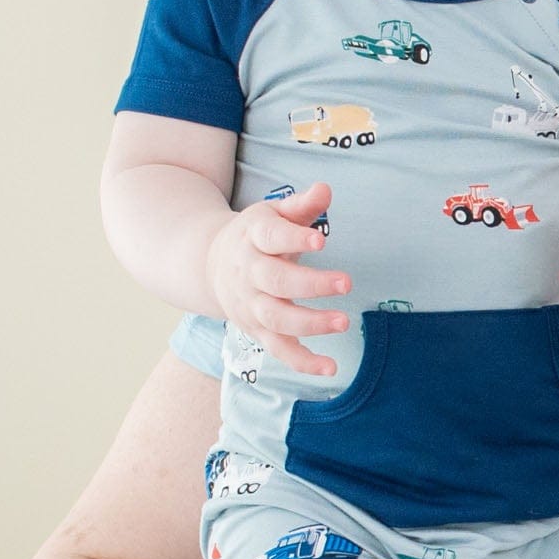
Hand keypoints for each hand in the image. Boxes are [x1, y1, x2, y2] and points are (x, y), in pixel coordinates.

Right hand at [205, 182, 351, 377]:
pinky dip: (302, 362)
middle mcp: (249, 275)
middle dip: (310, 284)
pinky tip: (331, 368)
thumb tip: (325, 189)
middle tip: (346, 282)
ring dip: (309, 323)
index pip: (271, 239)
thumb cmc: (257, 237)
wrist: (211, 265)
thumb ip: (301, 205)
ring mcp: (252, 306)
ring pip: (276, 318)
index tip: (320, 241)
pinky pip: (279, 349)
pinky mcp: (258, 330)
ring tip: (343, 322)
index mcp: (253, 240)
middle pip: (275, 282)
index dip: (294, 240)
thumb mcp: (273, 214)